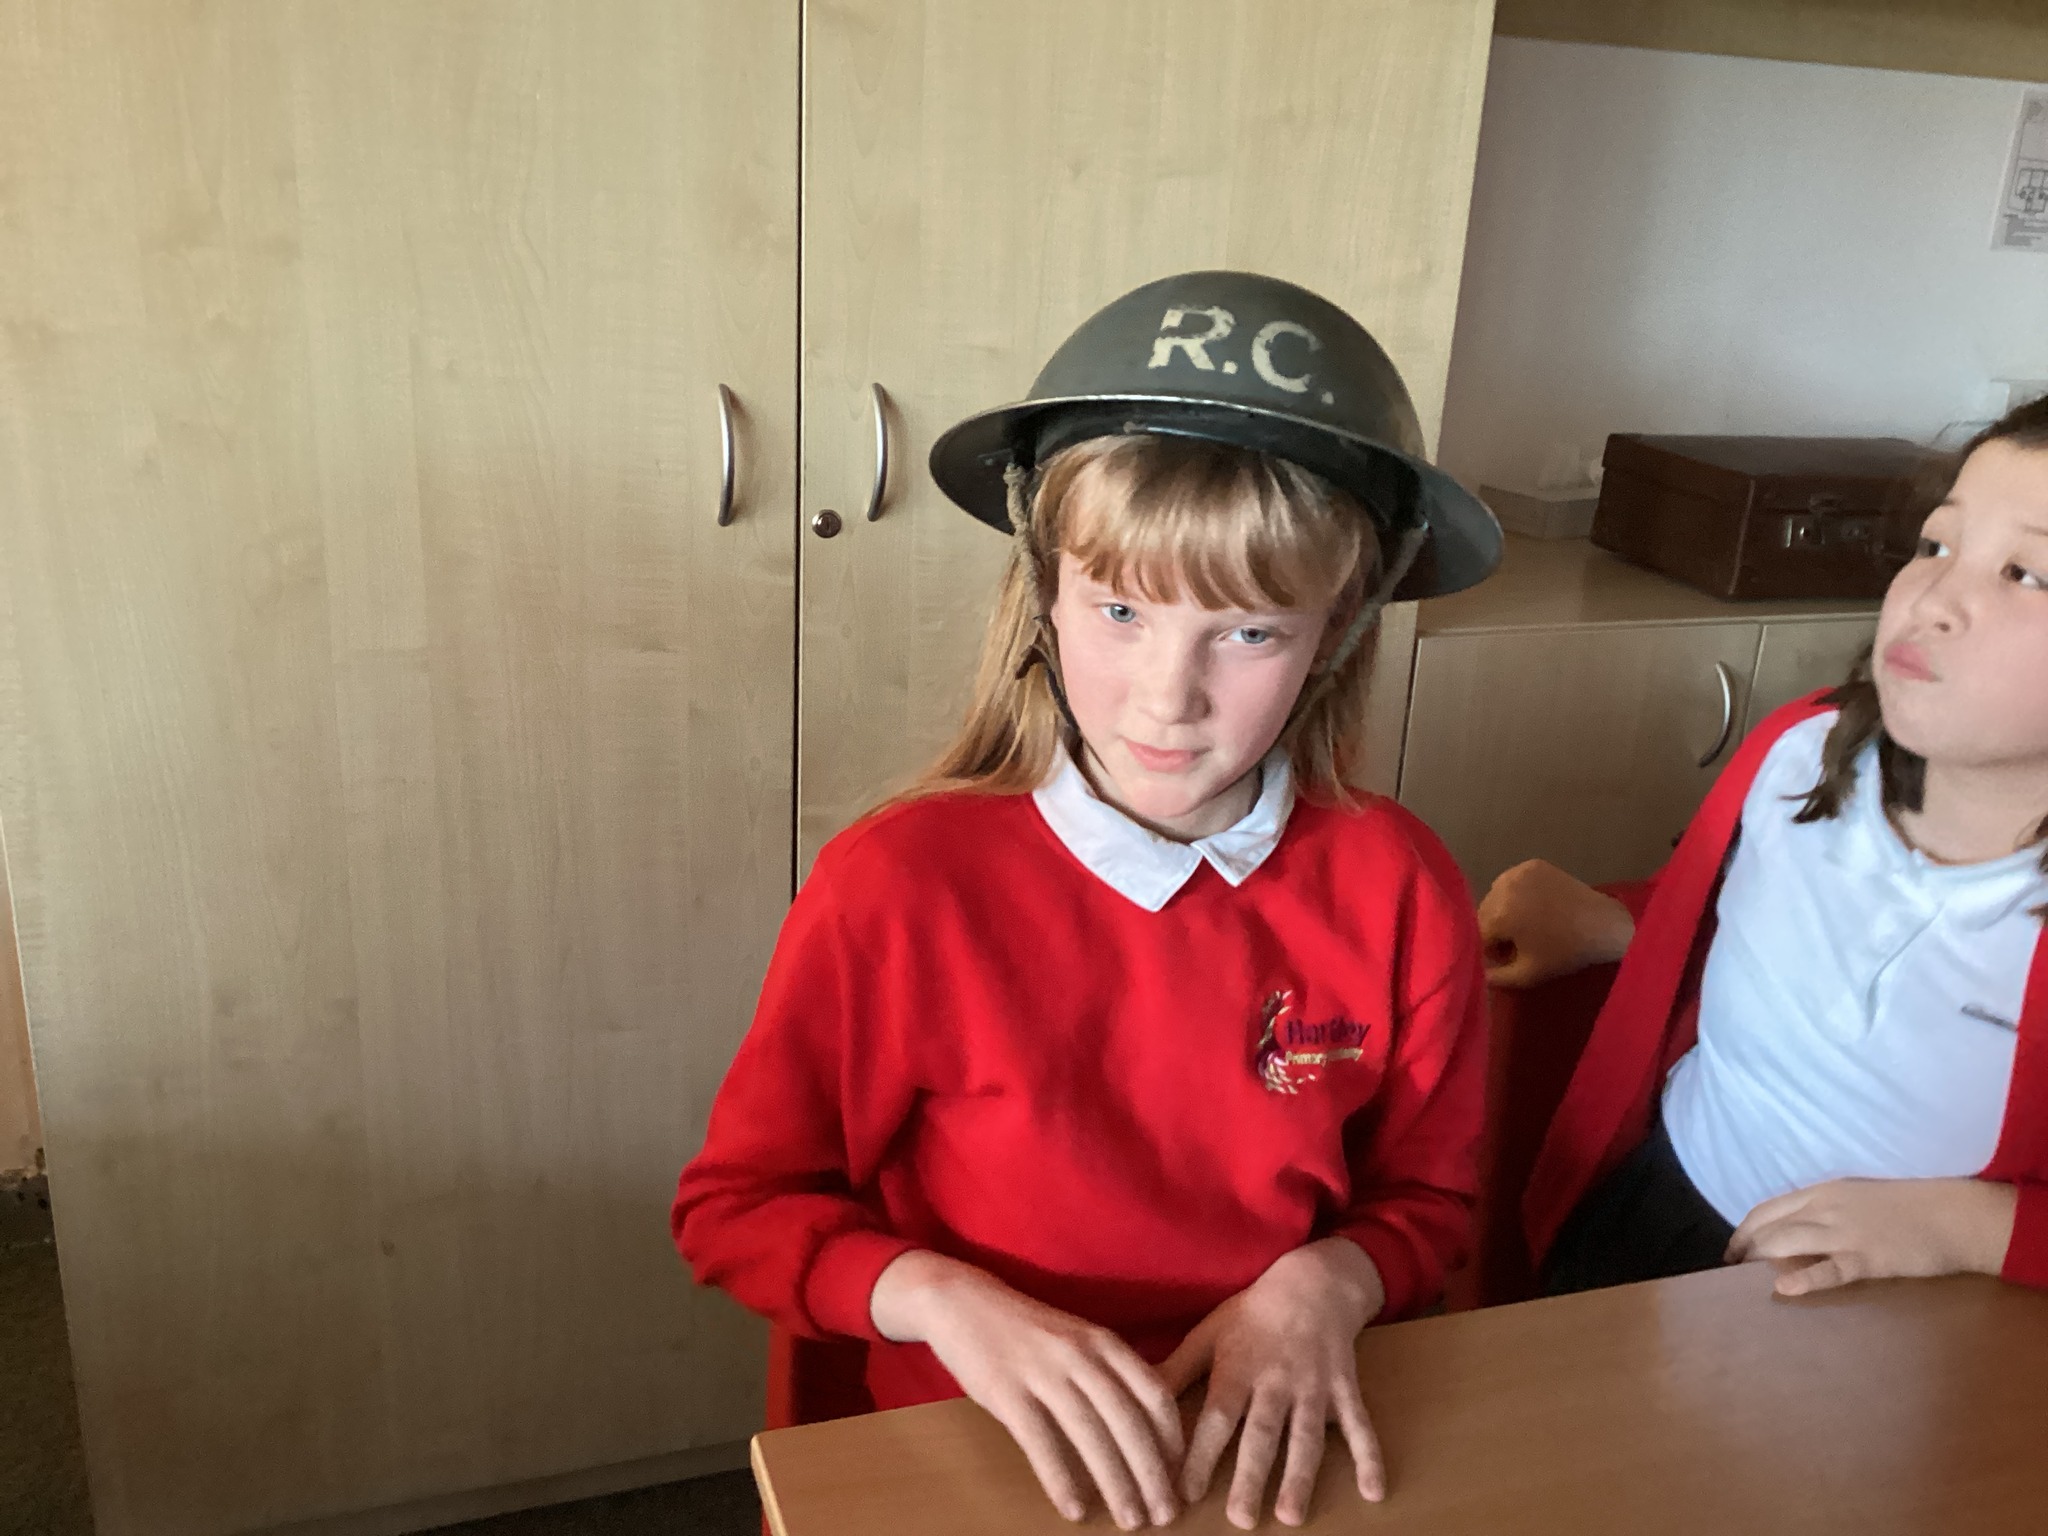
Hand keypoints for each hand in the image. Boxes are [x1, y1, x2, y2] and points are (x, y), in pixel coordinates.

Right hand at [869, 1251, 1183, 1528]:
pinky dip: (1061, 1480)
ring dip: (1116, 1484)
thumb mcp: (1079, 1338)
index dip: (1173, 1441)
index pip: (1155, 1394)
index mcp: (1104, 1341)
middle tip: (1166, 1514)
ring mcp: (1042, 1372)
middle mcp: (1080, 1355)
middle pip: (1129, 1421)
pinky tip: (1074, 1510)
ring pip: (1091, 1435)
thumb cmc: (1027, 1330)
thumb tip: (1147, 1426)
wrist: (962, 1302)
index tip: (1182, 1476)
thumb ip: (1111, 1372)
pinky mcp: (1006, 1391)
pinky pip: (1040, 1443)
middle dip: (1152, 1473)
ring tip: (1130, 1520)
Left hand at [1160, 1239, 1385, 1529]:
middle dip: (1250, 1476)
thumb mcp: (1209, 1333)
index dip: (1199, 1454)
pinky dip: (1369, 1457)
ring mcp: (1314, 1386)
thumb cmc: (1252, 1314)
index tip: (1183, 1493)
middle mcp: (1276, 1380)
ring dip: (1300, 1476)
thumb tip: (1132, 1399)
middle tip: (1239, 1518)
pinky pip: (1360, 1425)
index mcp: (1238, 1368)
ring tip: (1290, 1515)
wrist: (1313, 1283)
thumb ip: (1176, 1370)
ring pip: (1307, 1437)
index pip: (1216, 1417)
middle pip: (1261, 1434)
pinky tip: (1374, 1491)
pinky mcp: (1345, 1389)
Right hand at [1476, 859, 1633, 987]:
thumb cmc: (1565, 952)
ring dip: (1503, 909)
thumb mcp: (1527, 974)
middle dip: (1495, 928)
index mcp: (1498, 913)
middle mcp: (1502, 886)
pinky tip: (1533, 905)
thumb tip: (1478, 972)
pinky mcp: (1533, 864)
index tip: (1505, 958)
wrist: (1603, 925)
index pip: (1477, 933)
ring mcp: (1518, 871)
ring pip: (1496, 895)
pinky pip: (1512, 881)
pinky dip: (1516, 893)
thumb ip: (1495, 977)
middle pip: (1484, 912)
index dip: (1489, 949)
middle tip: (1515, 943)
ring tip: (1525, 924)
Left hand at [1725, 1177, 2018, 1295]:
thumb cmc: (1906, 1207)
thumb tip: (1792, 1234)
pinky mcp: (1869, 1259)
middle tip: (1729, 1274)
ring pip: (1789, 1243)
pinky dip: (1805, 1278)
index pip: (1767, 1209)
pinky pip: (1831, 1269)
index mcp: (1823, 1192)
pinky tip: (1783, 1288)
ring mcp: (1846, 1233)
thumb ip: (1824, 1212)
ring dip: (1760, 1261)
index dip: (1744, 1231)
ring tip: (1741, 1283)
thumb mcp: (1856, 1198)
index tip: (1731, 1251)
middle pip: (1770, 1228)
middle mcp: (1827, 1209)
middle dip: (1744, 1250)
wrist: (1951, 1214)